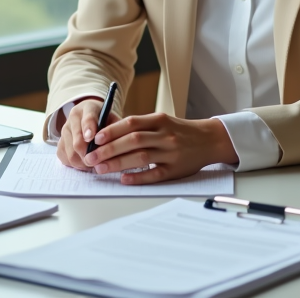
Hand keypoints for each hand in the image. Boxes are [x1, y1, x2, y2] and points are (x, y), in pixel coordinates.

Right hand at [55, 99, 119, 170]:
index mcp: (88, 108)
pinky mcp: (60, 142)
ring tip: (94, 164)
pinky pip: (64, 157)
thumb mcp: (113, 119)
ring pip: (71, 153)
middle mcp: (73, 118)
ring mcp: (64, 130)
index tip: (91, 139)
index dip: (89, 129)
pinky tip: (85, 162)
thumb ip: (116, 130)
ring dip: (83, 162)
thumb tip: (117, 147)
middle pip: (77, 142)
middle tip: (99, 163)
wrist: (90, 115)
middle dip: (89, 155)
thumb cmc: (105, 120)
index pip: (88, 118)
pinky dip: (75, 164)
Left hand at [81, 113, 238, 183]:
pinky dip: (138, 177)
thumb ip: (140, 126)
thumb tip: (108, 135)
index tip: (95, 138)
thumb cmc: (179, 131)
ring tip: (100, 168)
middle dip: (109, 149)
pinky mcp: (176, 170)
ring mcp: (171, 153)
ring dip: (118, 163)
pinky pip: (155, 174)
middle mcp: (165, 135)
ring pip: (141, 157)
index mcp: (159, 120)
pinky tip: (124, 179)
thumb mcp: (161, 121)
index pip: (131, 123)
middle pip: (133, 140)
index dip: (111, 131)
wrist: (208, 140)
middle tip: (91, 157)